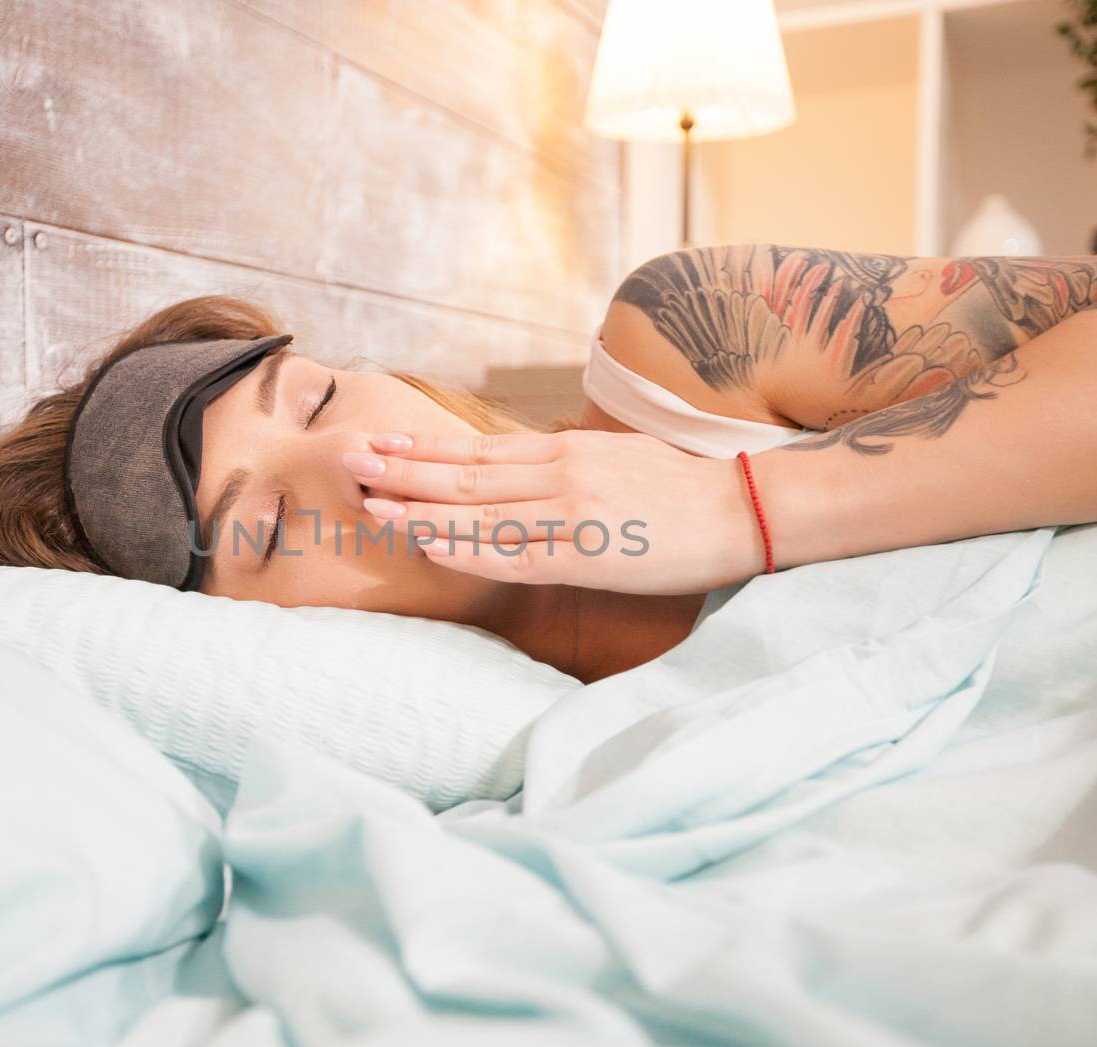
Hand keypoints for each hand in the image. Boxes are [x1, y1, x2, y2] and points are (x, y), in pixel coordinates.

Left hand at [342, 429, 758, 594]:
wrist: (743, 508)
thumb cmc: (680, 489)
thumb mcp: (614, 458)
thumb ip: (562, 464)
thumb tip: (518, 469)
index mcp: (565, 451)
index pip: (478, 447)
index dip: (425, 446)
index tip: (382, 439)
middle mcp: (559, 473)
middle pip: (466, 472)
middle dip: (404, 469)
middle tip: (353, 461)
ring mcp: (570, 514)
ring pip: (479, 513)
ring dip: (421, 509)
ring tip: (372, 504)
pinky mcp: (588, 556)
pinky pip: (515, 556)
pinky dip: (469, 550)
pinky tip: (432, 546)